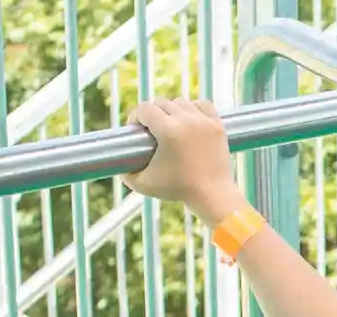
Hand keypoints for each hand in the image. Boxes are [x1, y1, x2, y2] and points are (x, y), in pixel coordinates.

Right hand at [124, 99, 247, 218]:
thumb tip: (118, 164)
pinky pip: (202, 104)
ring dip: (172, 110)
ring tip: (170, 126)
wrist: (212, 195)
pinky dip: (193, 108)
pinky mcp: (218, 125)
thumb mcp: (143, 185)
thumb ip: (126, 173)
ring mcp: (204, 121)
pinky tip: (189, 120)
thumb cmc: (177, 190)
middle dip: (152, 114)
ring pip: (181, 102)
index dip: (135, 117)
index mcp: (168, 131)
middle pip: (162, 103)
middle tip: (151, 131)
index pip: (144, 109)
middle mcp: (187, 120)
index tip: (136, 130)